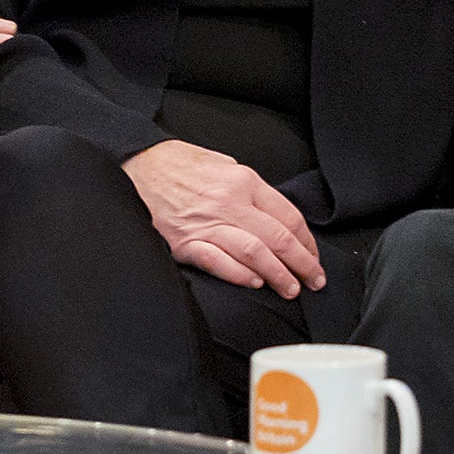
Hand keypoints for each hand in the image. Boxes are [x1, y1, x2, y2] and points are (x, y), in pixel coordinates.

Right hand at [122, 139, 325, 298]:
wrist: (138, 164)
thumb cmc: (179, 164)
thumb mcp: (223, 163)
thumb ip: (248, 187)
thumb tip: (271, 212)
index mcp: (243, 181)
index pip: (288, 217)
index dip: (307, 241)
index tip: (313, 256)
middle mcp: (229, 203)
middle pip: (279, 239)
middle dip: (303, 264)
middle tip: (315, 280)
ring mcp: (207, 225)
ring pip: (255, 254)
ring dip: (278, 275)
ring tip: (291, 289)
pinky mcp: (186, 243)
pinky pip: (219, 262)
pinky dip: (240, 275)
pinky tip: (254, 283)